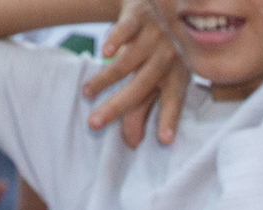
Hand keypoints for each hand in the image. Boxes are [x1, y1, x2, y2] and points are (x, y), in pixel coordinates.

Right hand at [82, 1, 188, 148]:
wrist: (162, 2)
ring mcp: (153, 37)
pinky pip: (126, 28)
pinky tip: (105, 51)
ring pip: (126, 62)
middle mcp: (166, 58)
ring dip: (104, 78)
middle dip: (115, 107)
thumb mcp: (161, 77)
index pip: (173, 101)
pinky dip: (115, 38)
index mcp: (176, 76)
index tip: (164, 139)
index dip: (168, 119)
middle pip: (139, 87)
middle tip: (94, 124)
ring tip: (86, 93)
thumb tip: (132, 143)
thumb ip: (145, 108)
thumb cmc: (161, 49)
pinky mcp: (139, 16)